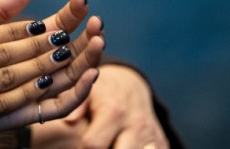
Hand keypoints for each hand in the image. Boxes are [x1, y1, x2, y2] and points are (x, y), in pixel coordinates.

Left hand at [34, 64, 166, 148]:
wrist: (130, 87)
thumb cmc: (102, 91)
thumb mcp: (88, 92)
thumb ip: (77, 106)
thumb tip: (68, 121)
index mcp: (114, 111)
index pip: (94, 145)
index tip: (77, 146)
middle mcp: (136, 125)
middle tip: (96, 147)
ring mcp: (151, 136)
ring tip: (109, 145)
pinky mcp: (162, 143)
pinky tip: (122, 146)